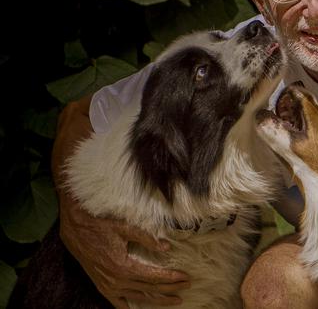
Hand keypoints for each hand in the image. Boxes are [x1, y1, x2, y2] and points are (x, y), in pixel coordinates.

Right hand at [52, 97, 189, 306]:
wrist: (61, 186)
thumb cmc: (77, 167)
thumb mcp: (75, 139)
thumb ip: (85, 122)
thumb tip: (93, 100)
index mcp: (91, 215)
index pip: (117, 230)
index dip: (140, 240)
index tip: (167, 246)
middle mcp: (90, 241)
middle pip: (123, 267)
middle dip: (154, 278)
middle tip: (183, 280)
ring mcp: (91, 257)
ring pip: (120, 283)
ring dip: (148, 293)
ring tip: (178, 296)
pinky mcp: (93, 264)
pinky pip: (109, 289)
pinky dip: (128, 300)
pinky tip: (148, 306)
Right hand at [59, 195, 190, 307]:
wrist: (76, 229)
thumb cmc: (101, 225)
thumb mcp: (125, 228)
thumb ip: (147, 238)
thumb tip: (166, 247)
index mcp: (123, 267)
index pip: (154, 276)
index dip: (171, 278)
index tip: (185, 278)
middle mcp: (116, 280)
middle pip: (150, 288)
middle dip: (170, 289)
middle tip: (186, 287)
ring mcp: (108, 286)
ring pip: (138, 298)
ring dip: (157, 300)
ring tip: (174, 300)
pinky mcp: (102, 286)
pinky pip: (117, 303)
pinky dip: (130, 307)